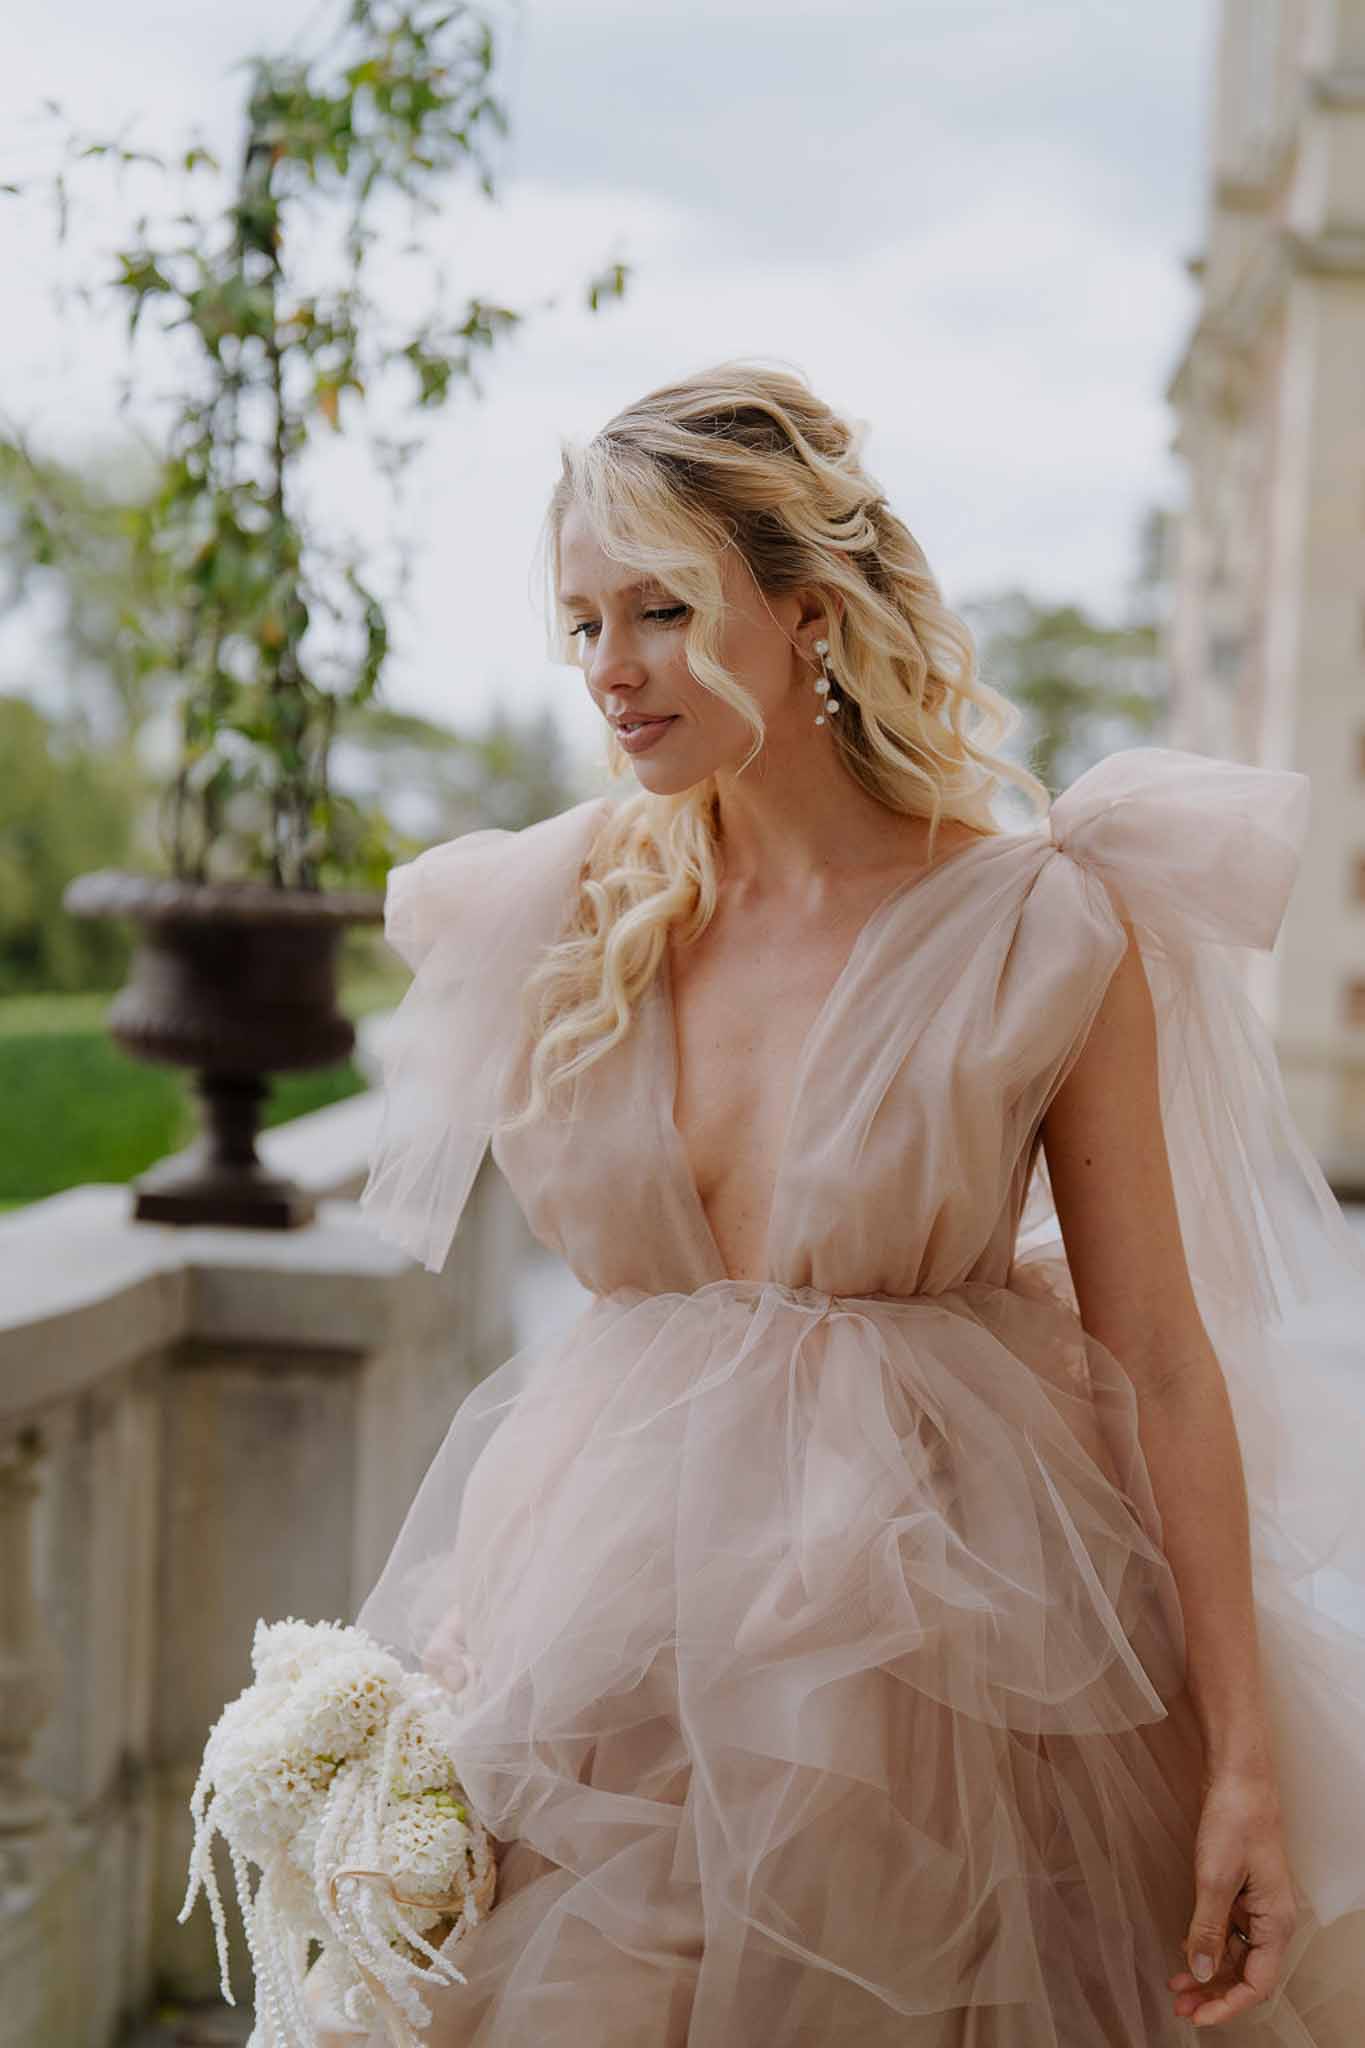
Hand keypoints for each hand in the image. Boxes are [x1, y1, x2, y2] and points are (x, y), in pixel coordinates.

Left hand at [1167, 1768, 1298, 2029]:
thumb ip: (1207, 1930)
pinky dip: (1207, 1945)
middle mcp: (1271, 1918)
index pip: (1258, 1983)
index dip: (1228, 2005)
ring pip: (1236, 1954)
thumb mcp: (1214, 1879)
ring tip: (1176, 1987)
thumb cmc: (1234, 1821)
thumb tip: (1198, 1973)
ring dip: (1208, 1972)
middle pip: (1247, 1973)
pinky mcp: (1241, 1889)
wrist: (1238, 1776)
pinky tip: (1184, 1952)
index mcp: (1275, 1921)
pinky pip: (1228, 1931)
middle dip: (1214, 1994)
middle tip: (1180, 2008)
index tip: (1197, 2017)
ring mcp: (1256, 1904)